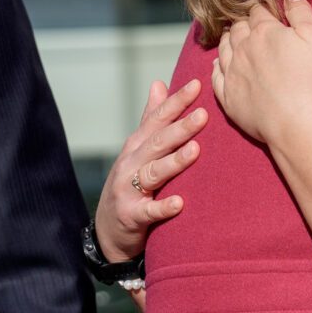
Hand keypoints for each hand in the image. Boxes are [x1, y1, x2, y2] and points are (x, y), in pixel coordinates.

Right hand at [94, 77, 207, 262]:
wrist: (108, 230)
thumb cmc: (129, 184)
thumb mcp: (136, 150)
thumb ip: (149, 118)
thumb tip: (158, 83)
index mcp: (136, 146)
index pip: (157, 119)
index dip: (176, 102)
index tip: (197, 85)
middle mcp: (131, 164)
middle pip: (157, 142)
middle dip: (180, 128)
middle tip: (204, 114)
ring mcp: (129, 190)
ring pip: (153, 173)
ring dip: (174, 162)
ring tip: (195, 150)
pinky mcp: (132, 216)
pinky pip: (149, 211)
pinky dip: (164, 207)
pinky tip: (180, 203)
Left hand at [211, 0, 311, 145]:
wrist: (295, 119)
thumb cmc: (310, 77)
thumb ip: (301, 12)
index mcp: (264, 31)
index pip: (256, 11)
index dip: (259, 8)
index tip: (261, 9)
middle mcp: (242, 48)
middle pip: (236, 28)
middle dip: (240, 22)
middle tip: (244, 21)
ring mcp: (232, 72)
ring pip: (222, 48)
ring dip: (226, 40)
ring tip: (230, 37)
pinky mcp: (227, 96)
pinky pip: (215, 76)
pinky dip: (215, 67)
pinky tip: (217, 64)